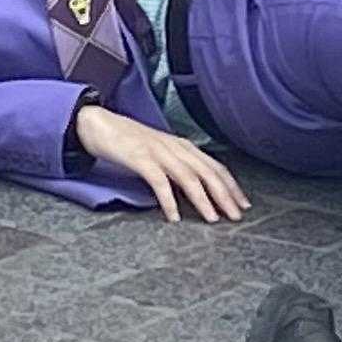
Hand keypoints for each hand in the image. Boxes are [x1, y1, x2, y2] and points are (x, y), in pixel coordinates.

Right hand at [72, 103, 249, 222]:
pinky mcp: (140, 158)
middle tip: (235, 216)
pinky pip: (159, 181)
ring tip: (212, 219)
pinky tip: (174, 216)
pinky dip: (169, 200)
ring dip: (203, 199)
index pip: (215, 166)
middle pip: (208, 172)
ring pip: (189, 177)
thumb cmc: (129, 141)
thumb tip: (195, 188)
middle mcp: (176, 147)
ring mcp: (158, 151)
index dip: (231, 186)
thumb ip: (177, 166)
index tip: (243, 204)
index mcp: (183, 146)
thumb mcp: (160, 152)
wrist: (98, 123)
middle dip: (225, 195)